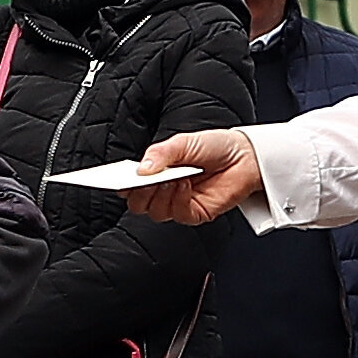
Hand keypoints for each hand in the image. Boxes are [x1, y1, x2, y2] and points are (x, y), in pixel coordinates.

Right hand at [127, 128, 262, 224]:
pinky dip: (180, 200)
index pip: (128, 184)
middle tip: (147, 179)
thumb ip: (160, 153)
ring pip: (156, 212)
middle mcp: (163, 190)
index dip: (119, 184)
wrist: (243, 156)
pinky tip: (186, 185)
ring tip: (173, 177)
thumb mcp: (183, 142)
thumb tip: (141, 169)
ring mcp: (178, 204)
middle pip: (137, 204)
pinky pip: (179, 214)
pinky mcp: (195, 214)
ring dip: (161, 195)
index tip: (114, 179)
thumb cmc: (213, 147)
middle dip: (139, 192)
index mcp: (155, 172)